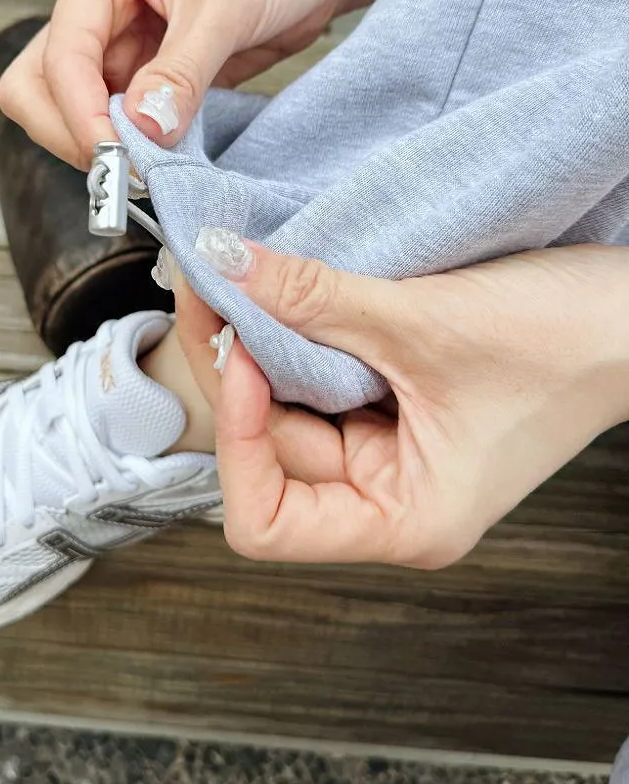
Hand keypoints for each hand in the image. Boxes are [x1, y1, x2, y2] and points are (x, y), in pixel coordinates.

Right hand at [0, 0, 381, 168]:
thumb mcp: (229, 5)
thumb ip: (181, 70)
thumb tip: (140, 127)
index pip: (62, 54)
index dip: (81, 112)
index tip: (116, 156)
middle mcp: (96, 4)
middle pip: (40, 85)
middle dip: (72, 131)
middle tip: (121, 169)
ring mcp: (119, 43)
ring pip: (72, 110)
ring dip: (102, 144)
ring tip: (149, 167)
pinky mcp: (147, 75)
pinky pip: (119, 122)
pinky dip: (133, 146)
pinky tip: (163, 159)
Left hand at [175, 242, 628, 566]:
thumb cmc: (569, 344)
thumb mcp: (425, 322)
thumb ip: (314, 298)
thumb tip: (223, 262)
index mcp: (404, 519)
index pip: (265, 520)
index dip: (238, 440)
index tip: (242, 353)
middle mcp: (389, 496)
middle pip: (266, 450)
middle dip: (234, 368)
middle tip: (214, 283)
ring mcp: (391, 449)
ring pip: (287, 407)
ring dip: (260, 344)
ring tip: (242, 276)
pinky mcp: (397, 405)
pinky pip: (321, 377)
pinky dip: (298, 334)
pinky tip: (282, 288)